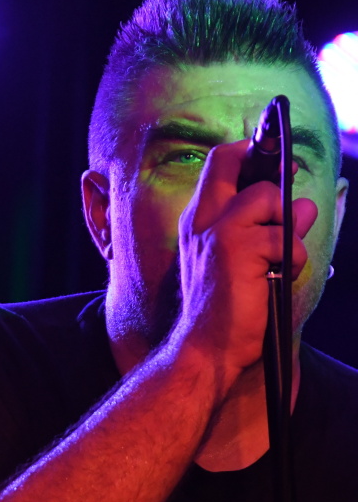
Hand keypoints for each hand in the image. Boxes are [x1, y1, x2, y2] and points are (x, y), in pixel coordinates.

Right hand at [176, 140, 316, 375]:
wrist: (206, 349)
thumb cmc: (222, 311)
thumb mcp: (240, 264)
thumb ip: (268, 230)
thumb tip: (303, 206)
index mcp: (196, 222)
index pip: (217, 164)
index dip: (246, 152)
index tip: (270, 159)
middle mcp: (202, 220)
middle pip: (231, 161)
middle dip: (268, 172)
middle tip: (289, 185)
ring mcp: (218, 231)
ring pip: (269, 198)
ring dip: (286, 227)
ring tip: (280, 260)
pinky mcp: (239, 248)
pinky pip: (286, 238)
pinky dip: (293, 259)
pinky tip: (280, 278)